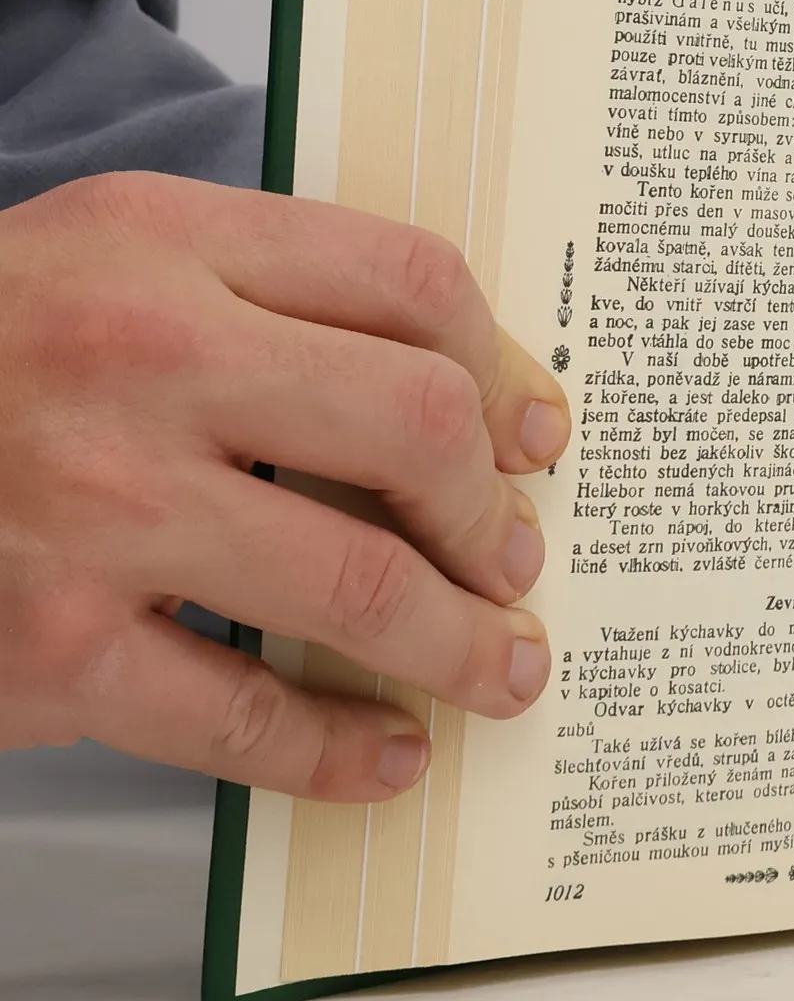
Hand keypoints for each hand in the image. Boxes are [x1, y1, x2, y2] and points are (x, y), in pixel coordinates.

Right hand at [1, 173, 570, 798]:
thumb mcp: (103, 262)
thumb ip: (264, 296)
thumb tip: (460, 399)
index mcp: (161, 243)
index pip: (406, 280)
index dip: (501, 366)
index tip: (536, 434)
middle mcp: (138, 358)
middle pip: (414, 426)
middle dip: (495, 514)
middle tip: (516, 561)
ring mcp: (94, 506)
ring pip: (359, 583)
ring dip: (462, 644)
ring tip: (503, 669)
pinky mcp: (50, 646)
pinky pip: (243, 716)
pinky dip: (338, 752)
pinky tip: (390, 757)